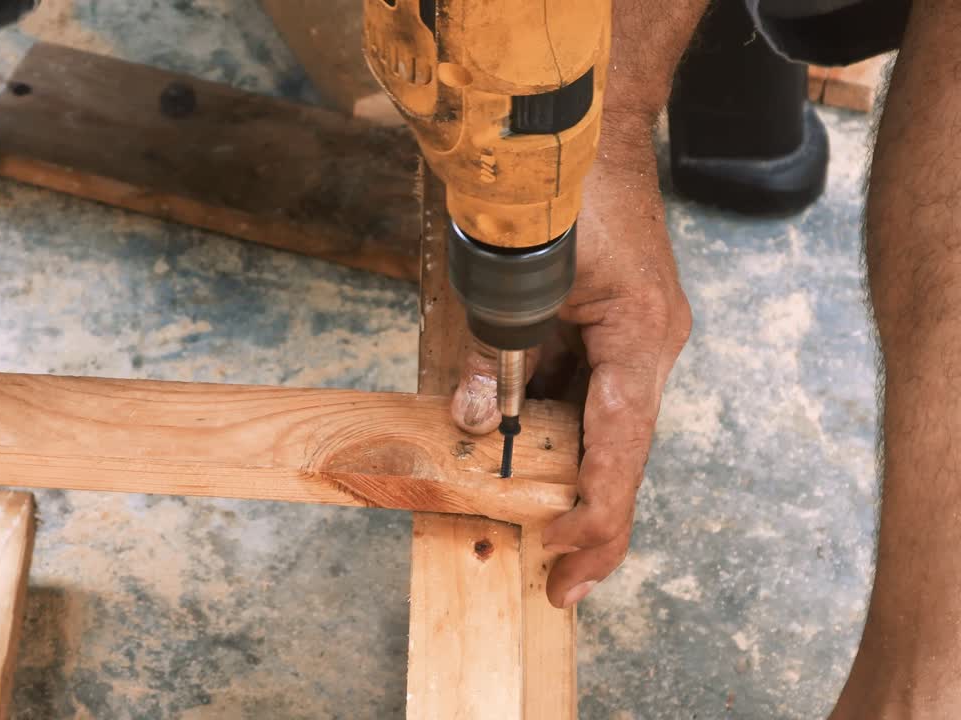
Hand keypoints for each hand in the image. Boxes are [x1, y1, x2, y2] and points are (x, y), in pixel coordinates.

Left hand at [450, 141, 691, 608]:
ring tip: (538, 538)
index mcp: (640, 341)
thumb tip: (468, 420)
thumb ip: (492, 350)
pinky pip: (578, 395)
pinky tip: (518, 461)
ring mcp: (627, 341)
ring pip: (596, 429)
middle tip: (558, 583)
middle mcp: (645, 350)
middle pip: (617, 453)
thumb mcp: (516, 276)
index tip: (564, 557)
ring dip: (563, 479)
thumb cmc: (562, 192)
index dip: (595, 513)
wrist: (583, 130)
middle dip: (587, 518)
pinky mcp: (603, 331)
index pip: (621, 448)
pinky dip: (550, 431)